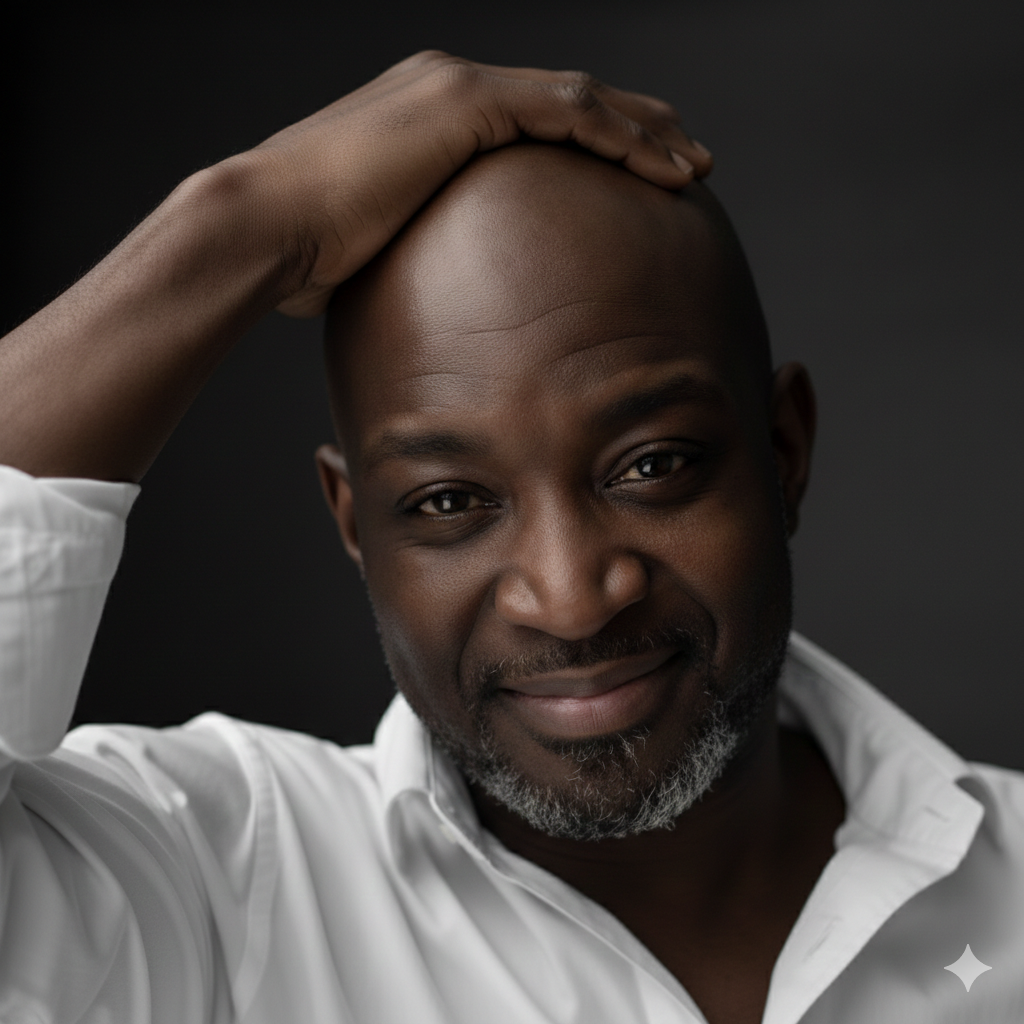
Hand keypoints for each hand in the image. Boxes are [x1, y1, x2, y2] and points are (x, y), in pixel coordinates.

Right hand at [238, 51, 711, 316]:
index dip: (595, 141)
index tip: (637, 174)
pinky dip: (622, 136)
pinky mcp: (463, 101)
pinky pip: (568, 112)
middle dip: (636, 126)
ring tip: (693, 166)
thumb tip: (436, 300)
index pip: (536, 118)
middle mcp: (450, 86)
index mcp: (434, 114)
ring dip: (645, 130)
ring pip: (582, 98)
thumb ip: (421, 250)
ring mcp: (457, 87)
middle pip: (571, 99)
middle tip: (685, 158)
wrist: (267, 225)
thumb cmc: (310, 251)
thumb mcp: (381, 246)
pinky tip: (664, 167)